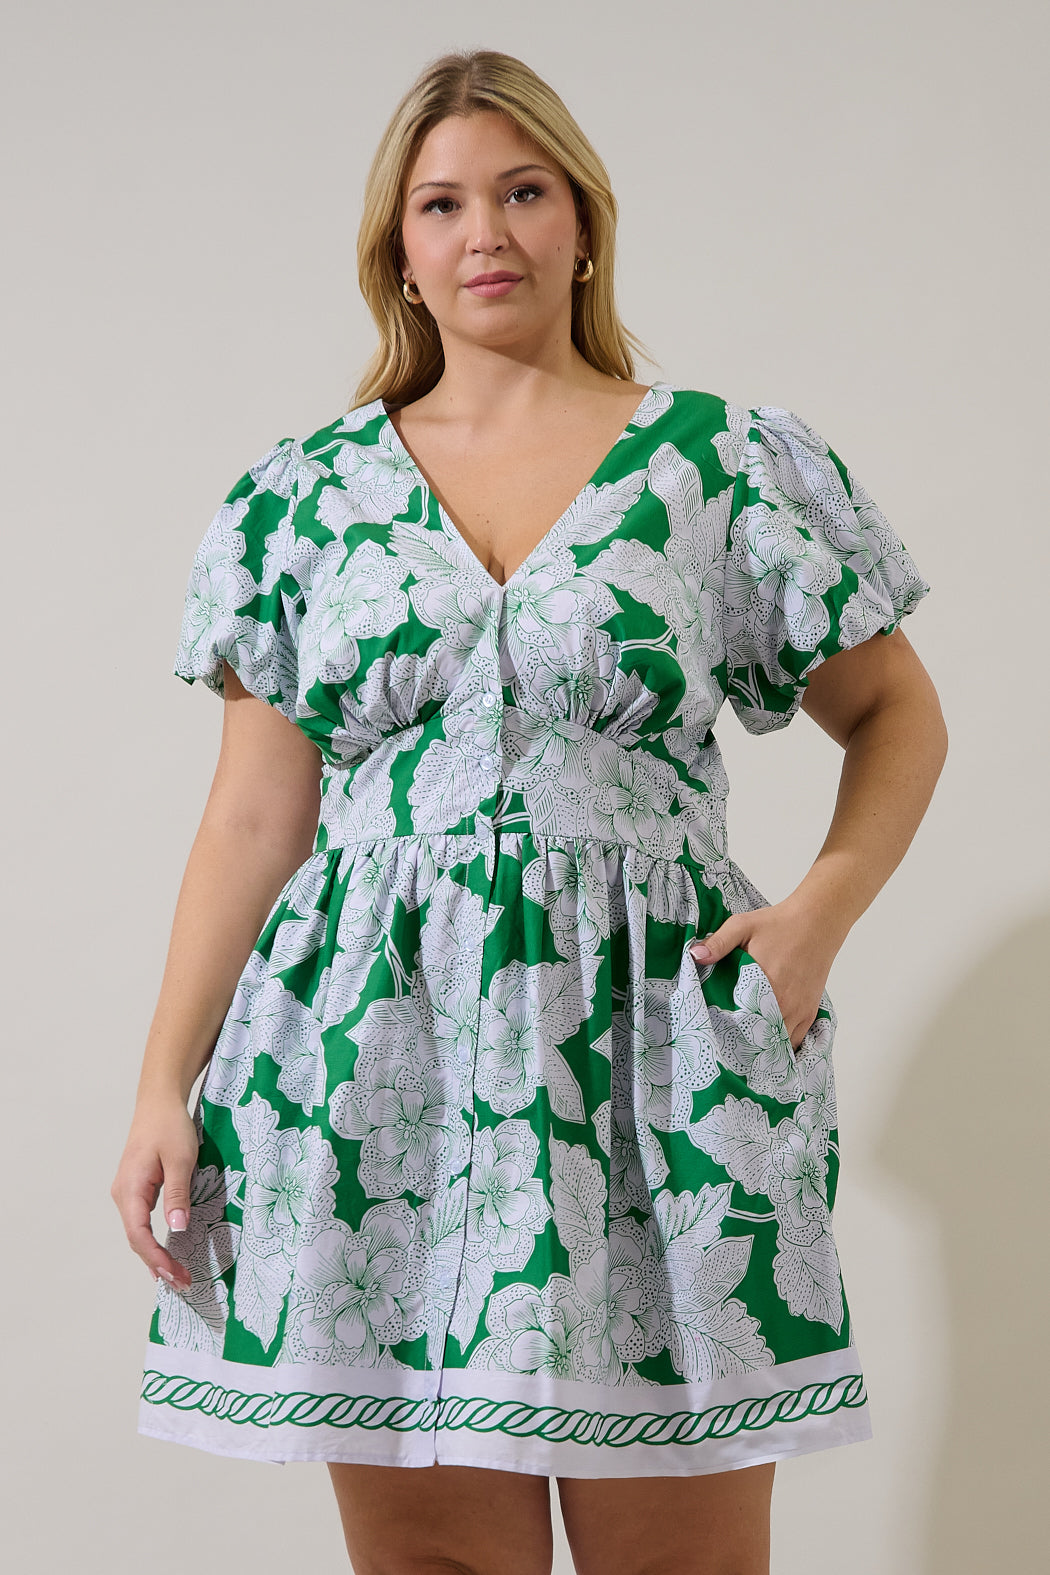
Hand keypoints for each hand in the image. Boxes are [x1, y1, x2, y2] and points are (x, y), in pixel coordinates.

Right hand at [110, 1096, 198, 1290]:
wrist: (159, 1102)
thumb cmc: (170, 1127)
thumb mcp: (180, 1159)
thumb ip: (177, 1194)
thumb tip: (177, 1229)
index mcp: (130, 1190)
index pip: (139, 1235)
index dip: (157, 1258)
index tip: (176, 1275)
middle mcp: (123, 1195)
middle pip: (136, 1239)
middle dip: (158, 1264)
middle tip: (184, 1283)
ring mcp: (128, 1193)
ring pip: (138, 1233)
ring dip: (156, 1255)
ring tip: (177, 1276)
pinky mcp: (136, 1189)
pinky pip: (141, 1222)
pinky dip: (153, 1242)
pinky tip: (164, 1255)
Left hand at [688, 899, 841, 1050]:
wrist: (816, 922)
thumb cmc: (778, 924)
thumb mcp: (743, 925)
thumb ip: (718, 943)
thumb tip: (695, 956)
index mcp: (764, 985)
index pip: (741, 1022)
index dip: (727, 1032)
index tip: (713, 1037)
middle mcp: (783, 1003)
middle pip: (760, 1039)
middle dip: (742, 1046)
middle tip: (726, 1049)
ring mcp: (798, 1010)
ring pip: (778, 1044)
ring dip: (762, 1048)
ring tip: (744, 1051)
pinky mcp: (810, 1011)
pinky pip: (796, 1040)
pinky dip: (782, 1045)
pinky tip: (768, 1045)